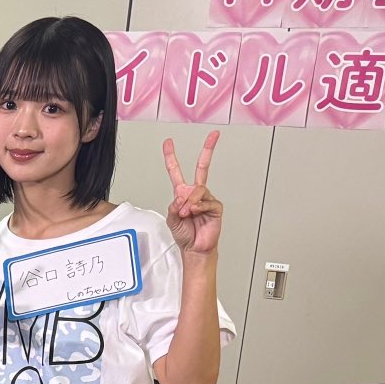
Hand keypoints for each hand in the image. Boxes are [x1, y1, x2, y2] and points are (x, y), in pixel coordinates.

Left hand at [163, 131, 222, 261]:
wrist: (195, 248)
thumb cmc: (184, 234)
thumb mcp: (171, 219)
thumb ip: (174, 206)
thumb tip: (182, 197)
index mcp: (182, 193)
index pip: (176, 171)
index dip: (171, 157)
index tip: (169, 143)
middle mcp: (195, 193)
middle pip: (202, 167)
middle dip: (208, 150)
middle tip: (214, 135)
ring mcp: (206, 198)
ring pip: (198, 189)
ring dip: (189, 203)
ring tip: (187, 214)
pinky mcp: (216, 206)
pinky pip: (206, 201)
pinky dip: (198, 207)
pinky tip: (195, 213)